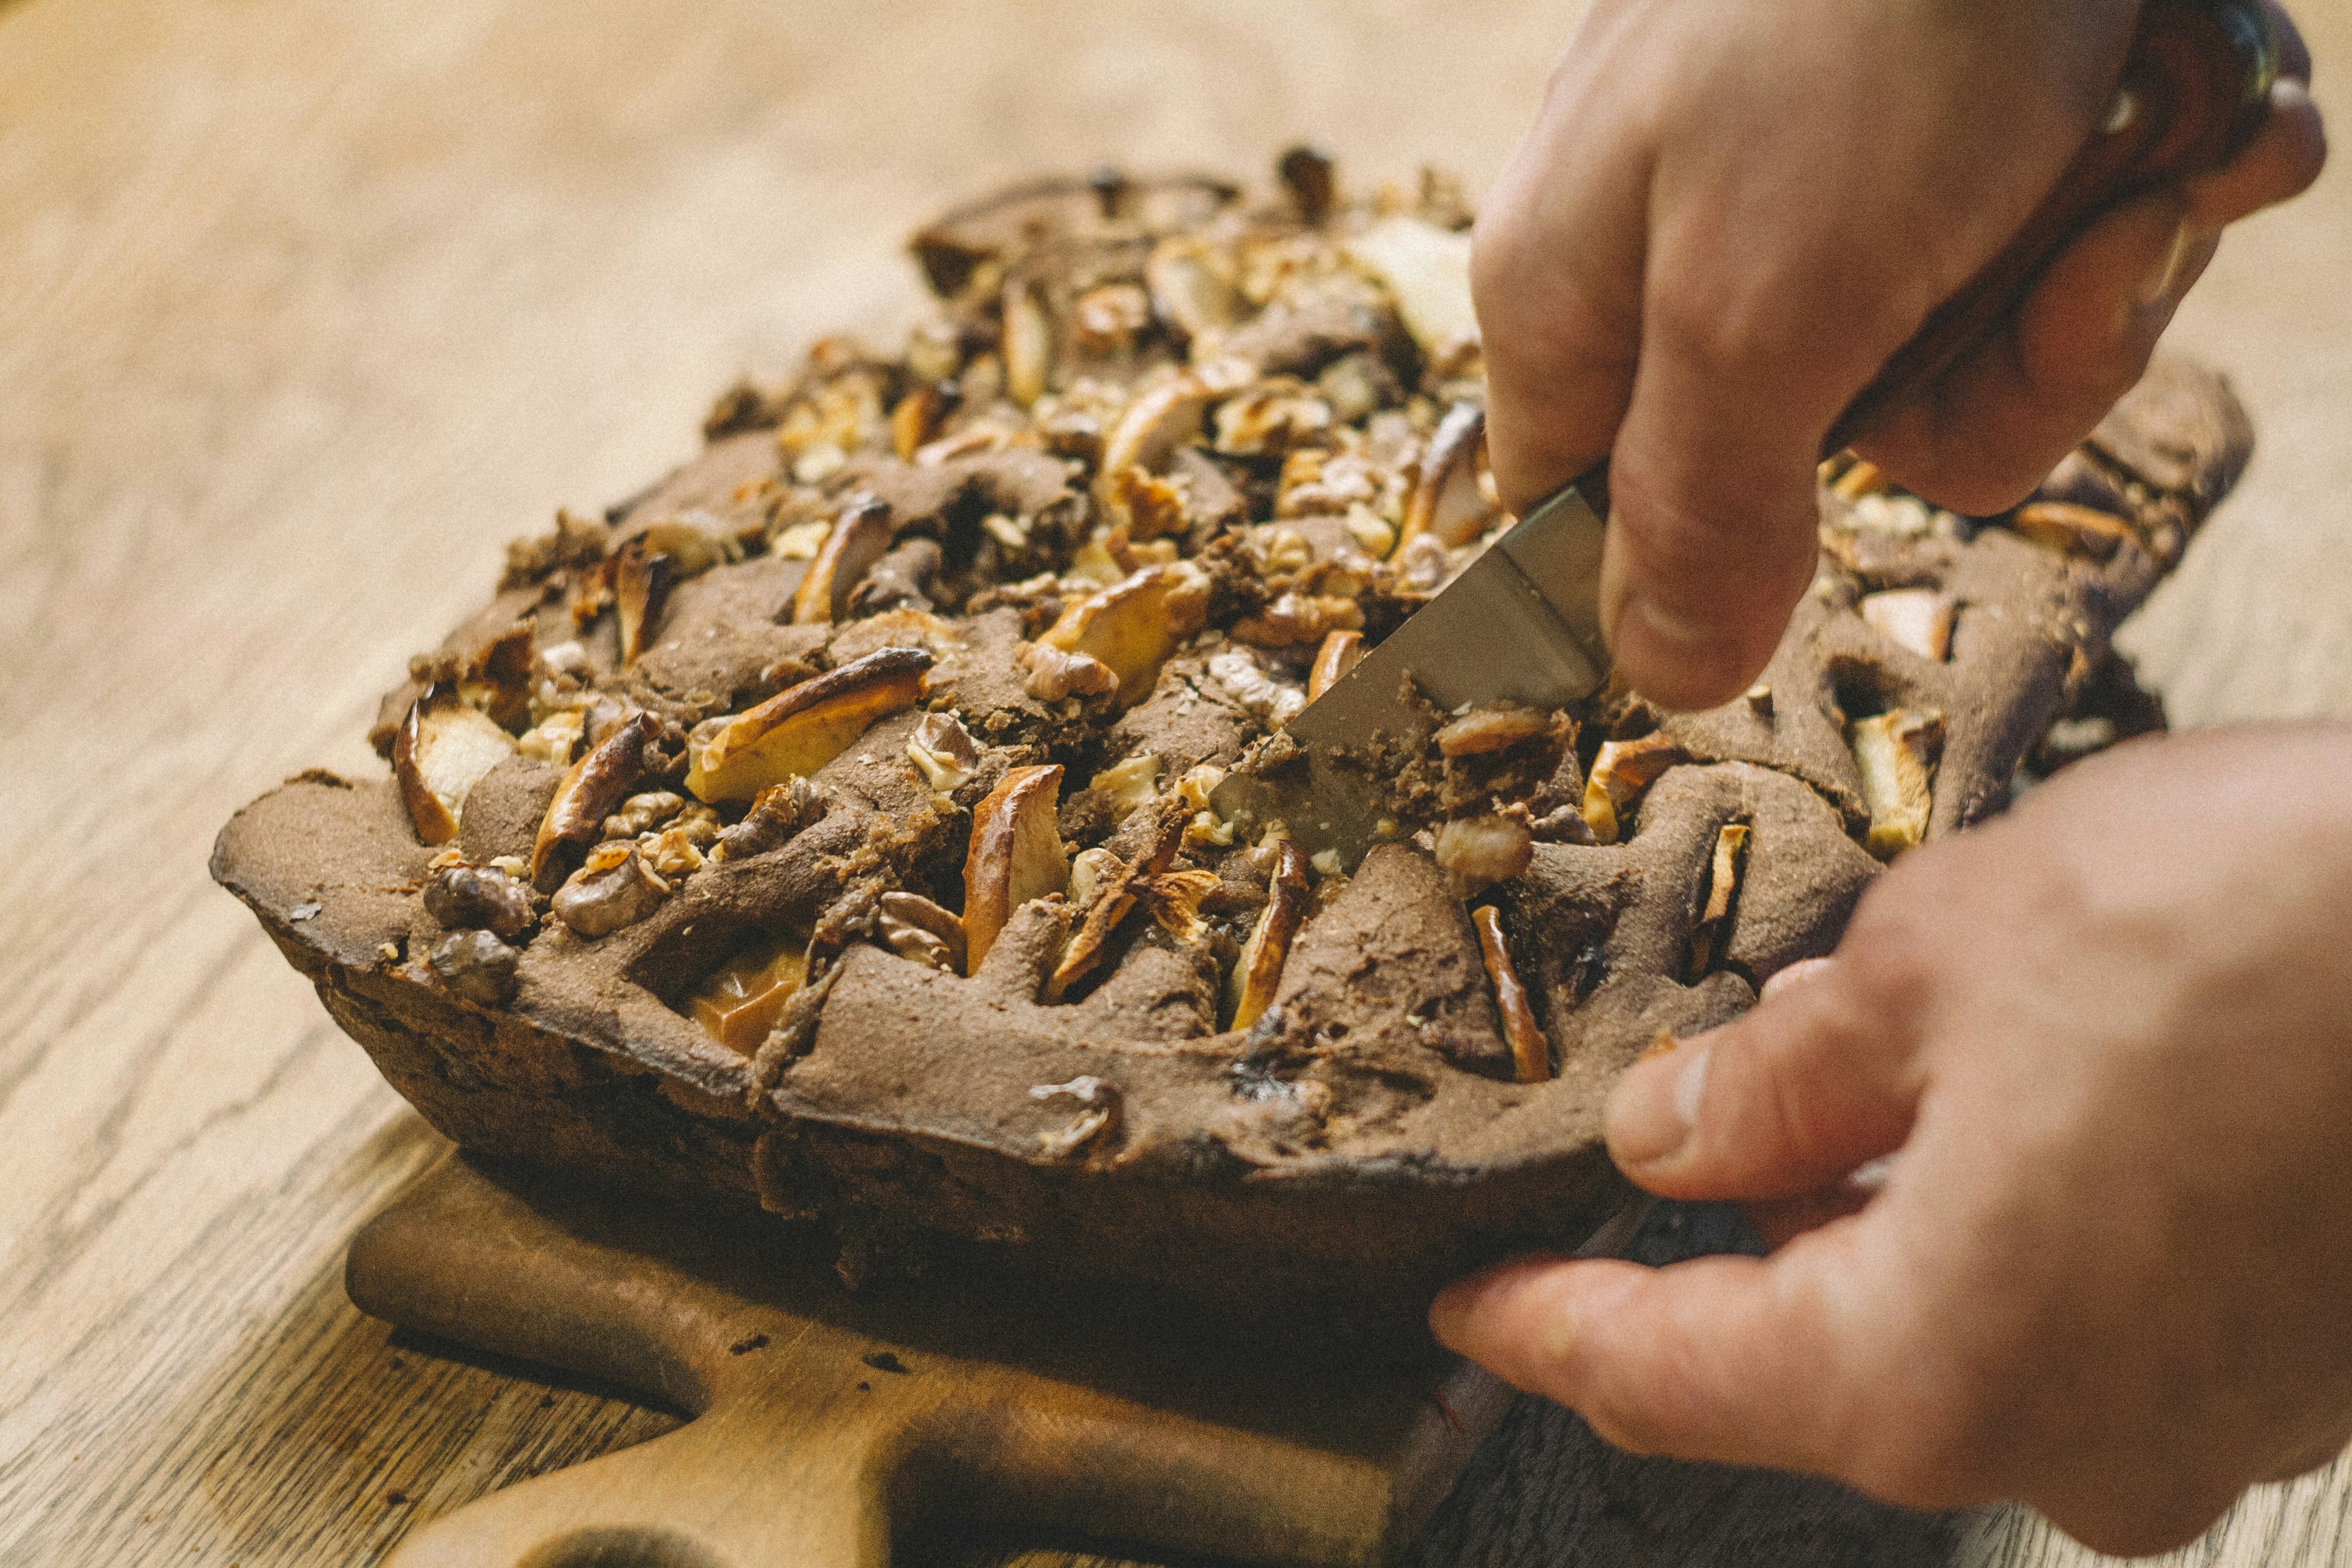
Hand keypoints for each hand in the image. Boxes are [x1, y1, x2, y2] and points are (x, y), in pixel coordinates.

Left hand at [1431, 726, 2351, 1552]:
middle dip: (1729, 1238)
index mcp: (1935, 1370)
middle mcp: (2067, 1442)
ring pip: (1953, 1326)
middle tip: (1673, 1119)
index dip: (1547, 1326)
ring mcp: (2196, 1420)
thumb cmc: (2273, 938)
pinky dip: (2005, 1214)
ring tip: (1856, 1067)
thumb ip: (1776, 1080)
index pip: (1664, 1373)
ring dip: (1878, 1210)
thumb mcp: (1941, 963)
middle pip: (1810, 1358)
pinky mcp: (2292, 1362)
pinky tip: (2014, 1088)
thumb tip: (1672, 1138)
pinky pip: (2081, 1306)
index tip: (1468, 1305)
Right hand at [1473, 0, 2324, 709]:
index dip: (1687, 573)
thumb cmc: (1856, 22)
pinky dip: (2150, 192)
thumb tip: (1655, 681)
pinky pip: (2059, 264)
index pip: (1578, 529)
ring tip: (2139, 140)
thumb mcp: (1761, 298)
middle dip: (1987, 378)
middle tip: (2043, 256)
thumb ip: (1701, 505)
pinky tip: (2181, 110)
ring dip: (2096, 275)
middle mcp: (1695, 263)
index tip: (1788, 563)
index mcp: (1578, 301)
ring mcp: (1834, 203)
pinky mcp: (1956, 149)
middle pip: (1836, 468)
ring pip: (1979, 372)